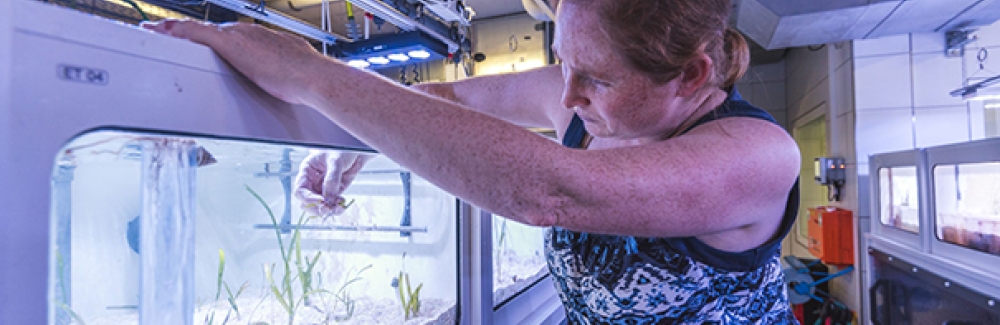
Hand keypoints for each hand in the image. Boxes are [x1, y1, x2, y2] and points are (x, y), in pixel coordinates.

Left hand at [140, 19, 324, 104]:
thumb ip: (280, 72)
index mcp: (261, 38)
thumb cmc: (306, 78)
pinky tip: (157, 32)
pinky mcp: (228, 43)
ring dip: (174, 30)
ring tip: (153, 30)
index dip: (210, 36)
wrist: (312, 75)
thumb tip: (284, 83)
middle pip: (209, 30)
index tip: (197, 38)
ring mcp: (237, 36)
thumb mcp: (290, 70)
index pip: (228, 35)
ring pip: (197, 29)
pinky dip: (173, 32)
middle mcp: (247, 32)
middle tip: (163, 31)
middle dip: (186, 32)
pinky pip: (193, 33)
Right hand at [294, 151, 371, 217]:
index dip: (308, 198)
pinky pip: (332, 205)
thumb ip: (332, 179)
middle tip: (328, 209)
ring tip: (338, 208)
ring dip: (328, 210)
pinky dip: (336, 208)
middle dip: (317, 208)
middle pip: (307, 202)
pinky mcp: (335, 192)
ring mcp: (323, 189)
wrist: (358, 150)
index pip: (300, 190)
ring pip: (320, 206)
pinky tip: (342, 205)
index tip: (321, 201)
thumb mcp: (335, 161)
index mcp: (307, 172)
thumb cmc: (342, 150)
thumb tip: (328, 197)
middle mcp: (313, 182)